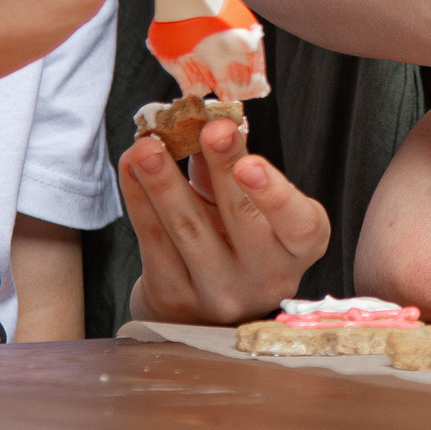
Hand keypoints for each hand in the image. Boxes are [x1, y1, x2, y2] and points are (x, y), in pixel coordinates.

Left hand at [123, 122, 329, 324]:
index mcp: (297, 247)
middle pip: (240, 218)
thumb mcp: (250, 206)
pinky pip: (153, 241)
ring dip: (164, 182)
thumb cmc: (236, 241)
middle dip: (220, 168)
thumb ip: (234, 168)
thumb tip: (210, 121)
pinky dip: (138, 199)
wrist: (202, 308)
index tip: (250, 163)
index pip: (299, 224)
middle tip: (205, 129)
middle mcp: (266, 276)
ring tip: (147, 146)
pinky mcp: (174, 298)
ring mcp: (219, 293)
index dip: (275, 195)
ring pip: (188, 229)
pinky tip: (131, 168)